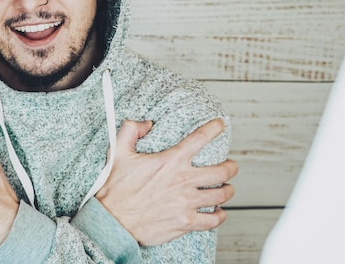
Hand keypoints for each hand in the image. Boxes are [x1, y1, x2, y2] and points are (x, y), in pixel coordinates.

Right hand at [96, 119, 237, 245]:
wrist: (112, 221)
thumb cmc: (115, 188)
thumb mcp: (118, 152)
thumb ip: (131, 130)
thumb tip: (146, 123)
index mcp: (170, 161)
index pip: (199, 139)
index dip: (214, 128)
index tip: (220, 125)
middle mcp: (183, 181)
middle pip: (222, 171)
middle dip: (231, 166)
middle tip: (231, 165)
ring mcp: (186, 202)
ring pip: (221, 195)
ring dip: (229, 190)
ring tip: (228, 188)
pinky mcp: (185, 222)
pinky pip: (212, 220)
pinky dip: (220, 216)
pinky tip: (219, 212)